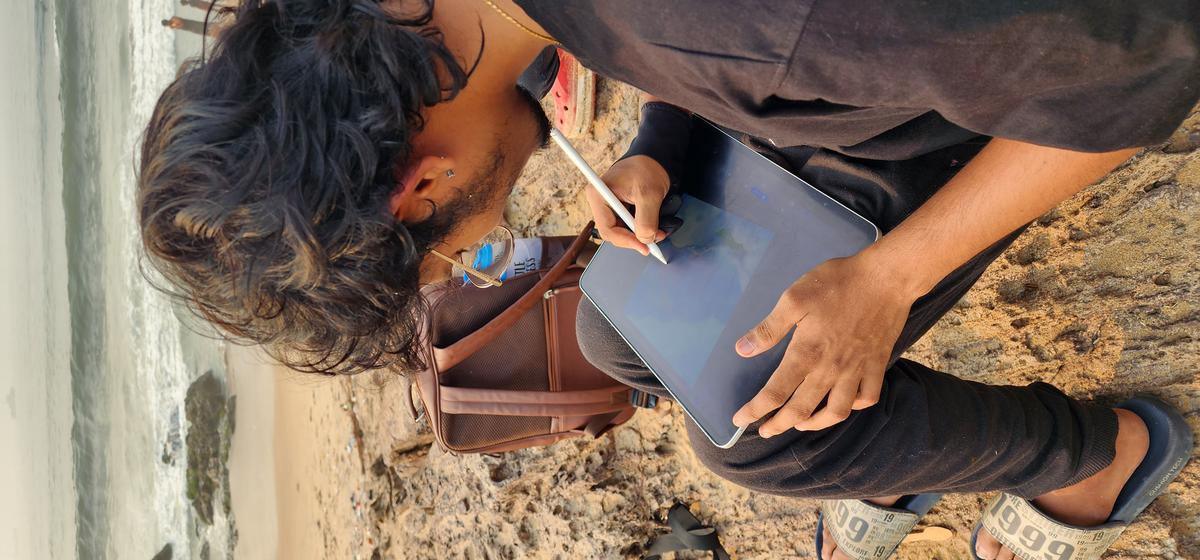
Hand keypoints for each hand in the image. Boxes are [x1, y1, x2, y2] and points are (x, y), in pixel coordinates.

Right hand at [587, 155, 669, 255]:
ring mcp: (608, 204)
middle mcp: (600, 200)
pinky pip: (625, 224)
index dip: (626, 241)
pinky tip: (652, 226)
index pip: (607, 229)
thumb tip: (645, 240)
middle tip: (654, 241)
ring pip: (620, 230)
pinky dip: (639, 228)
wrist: (655, 156)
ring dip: (638, 235)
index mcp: (599, 195)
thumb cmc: (648, 168)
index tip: (645, 247)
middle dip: (634, 239)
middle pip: (613, 232)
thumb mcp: (649, 195)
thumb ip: (646, 221)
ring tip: (656, 232)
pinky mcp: (618, 206)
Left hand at [731, 254, 915, 435]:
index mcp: (807, 353)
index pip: (775, 393)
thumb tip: (742, 350)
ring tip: (801, 424)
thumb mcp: (794, 298)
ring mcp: (857, 370)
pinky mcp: (877, 364)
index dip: (755, 410)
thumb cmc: (837, 283)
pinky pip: (867, 398)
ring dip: (815, 423)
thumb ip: (769, 328)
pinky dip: (853, 407)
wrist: (886, 277)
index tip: (740, 419)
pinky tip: (842, 404)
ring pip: (836, 412)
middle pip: (801, 409)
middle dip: (779, 425)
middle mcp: (831, 369)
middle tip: (765, 432)